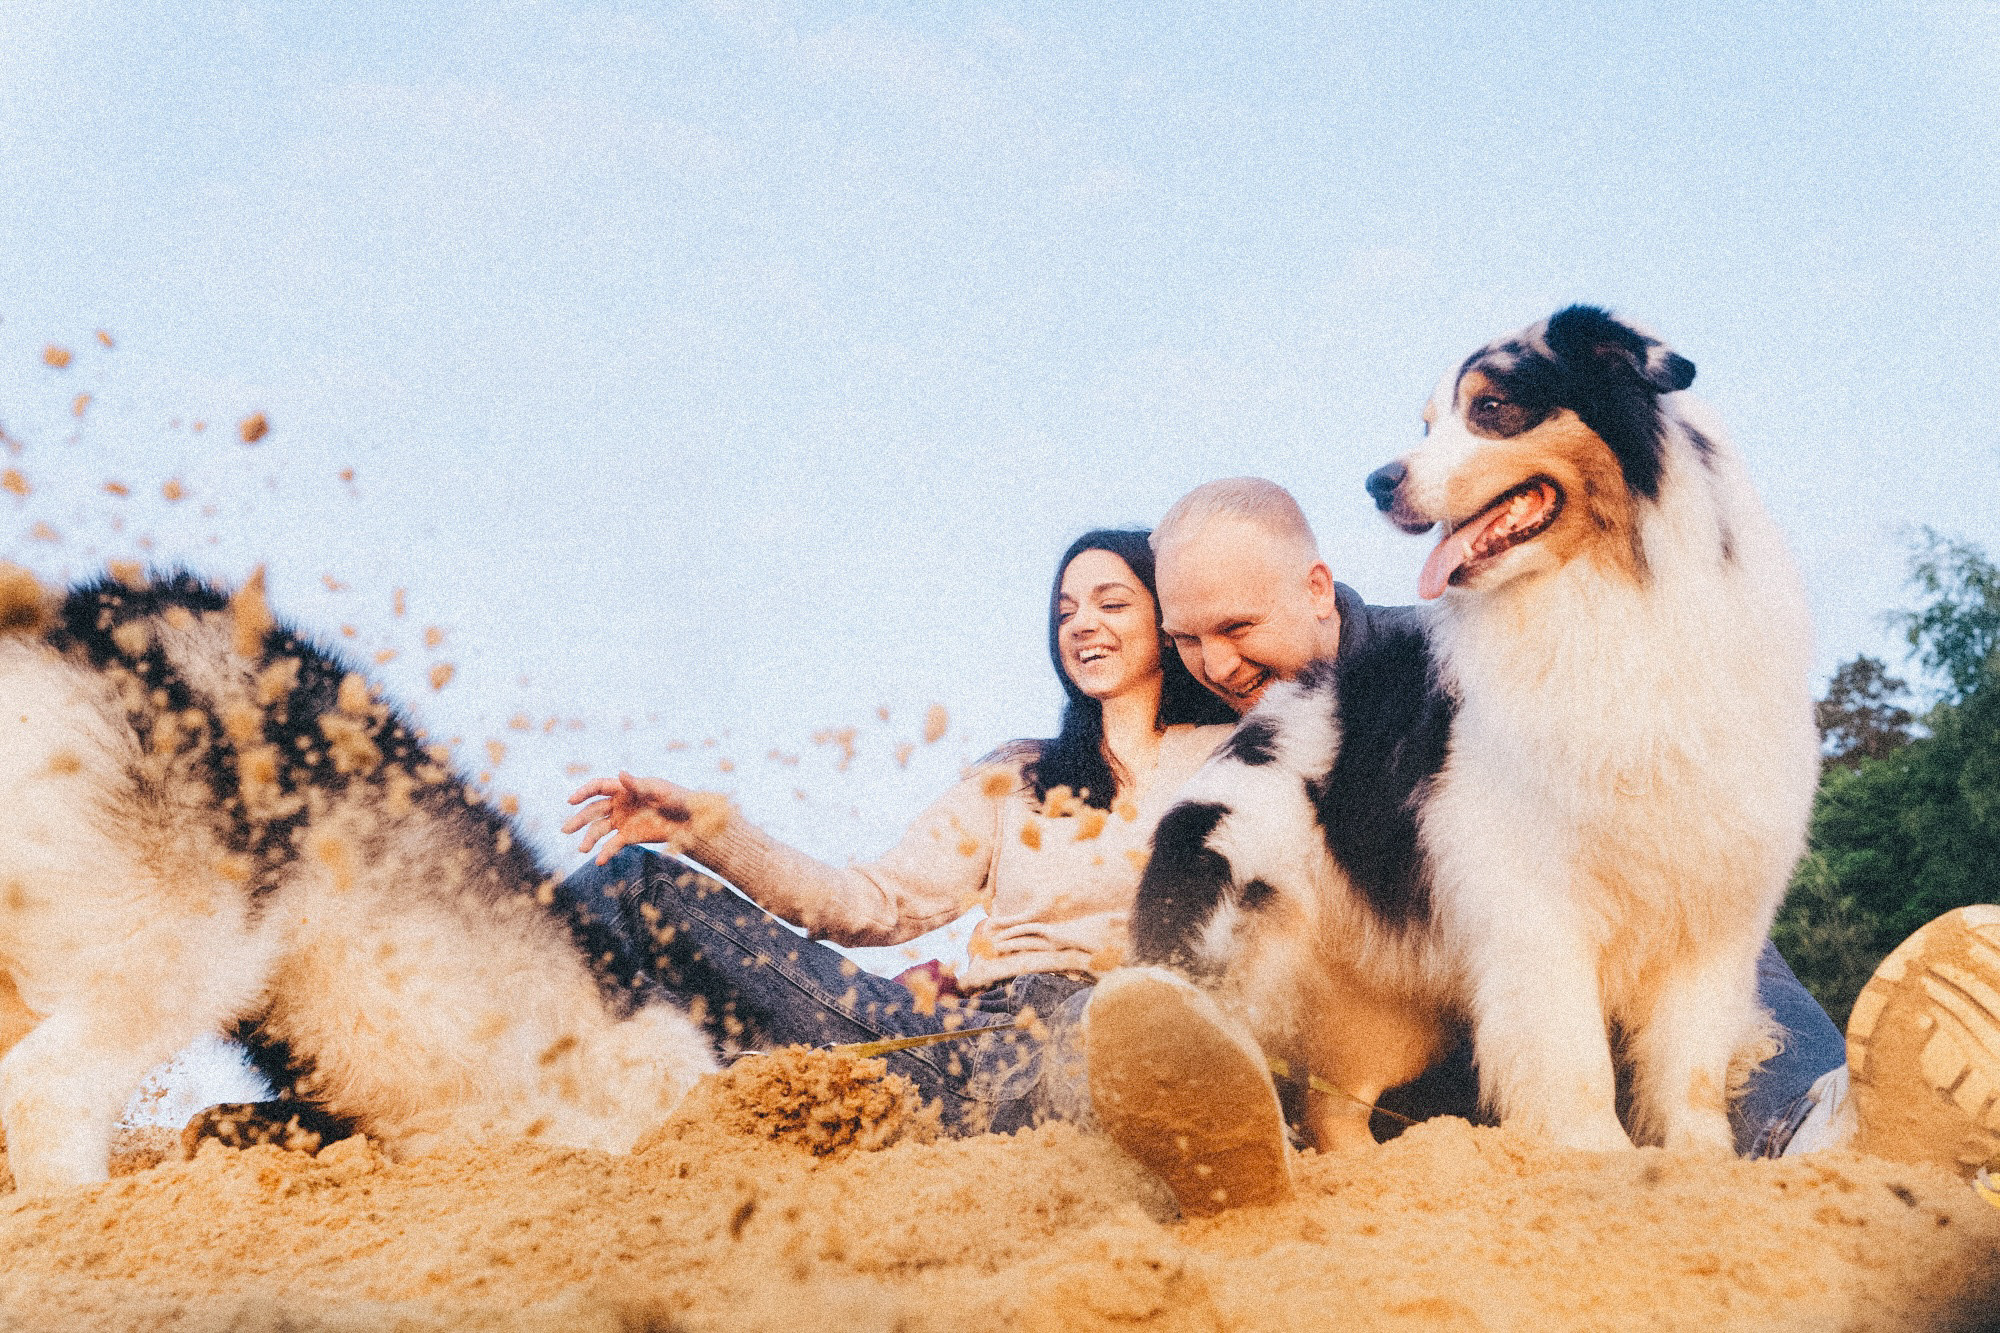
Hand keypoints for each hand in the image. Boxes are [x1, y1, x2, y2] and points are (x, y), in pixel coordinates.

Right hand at [562, 771, 703, 865]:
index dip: (583, 792)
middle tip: (565, 830)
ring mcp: (623, 821)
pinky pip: (613, 845)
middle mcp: (619, 804)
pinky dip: (605, 853)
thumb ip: (639, 785)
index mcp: (624, 788)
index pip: (599, 787)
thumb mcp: (660, 791)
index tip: (571, 801)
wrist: (691, 820)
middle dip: (578, 819)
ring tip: (582, 850)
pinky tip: (599, 861)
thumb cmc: (678, 799)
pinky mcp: (630, 836)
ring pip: (599, 829)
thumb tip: (621, 773)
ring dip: (589, 839)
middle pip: (593, 810)